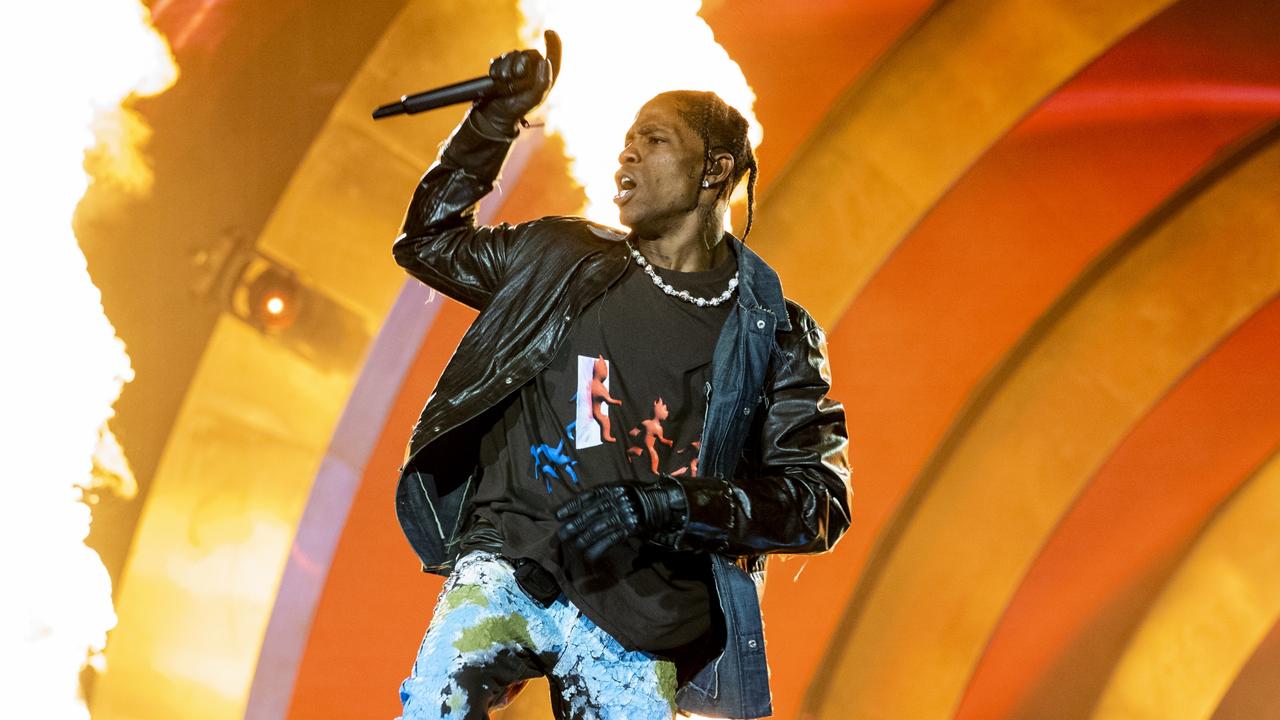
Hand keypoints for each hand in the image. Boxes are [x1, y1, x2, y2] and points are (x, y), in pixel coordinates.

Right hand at [475, 48, 551, 131]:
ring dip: (506, 71)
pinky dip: (496, 71)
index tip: (549, 32)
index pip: (553, 55)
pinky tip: (497, 81)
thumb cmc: (519, 107)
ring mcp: (516, 65)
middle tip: (515, 84)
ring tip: (506, 86)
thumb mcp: (535, 97)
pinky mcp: (502, 65)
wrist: (498, 113)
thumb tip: (545, 61)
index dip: (553, 43)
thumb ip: (544, 80)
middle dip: (519, 67)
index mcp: (544, 74)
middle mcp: (532, 67)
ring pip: (511, 55)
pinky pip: (498, 60)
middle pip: (527, 54)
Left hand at [555, 478, 687, 561]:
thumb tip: (581, 510)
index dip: (571, 506)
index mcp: (612, 488)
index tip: (557, 514)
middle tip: (560, 535)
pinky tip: (590, 556)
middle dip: (573, 525)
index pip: (587, 497)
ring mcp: (624, 513)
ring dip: (584, 539)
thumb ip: (604, 497)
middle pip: (589, 514)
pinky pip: (611, 539)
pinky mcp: (631, 527)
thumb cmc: (638, 497)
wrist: (663, 503)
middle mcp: (616, 499)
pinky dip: (599, 548)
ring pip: (598, 528)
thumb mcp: (621, 489)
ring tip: (574, 546)